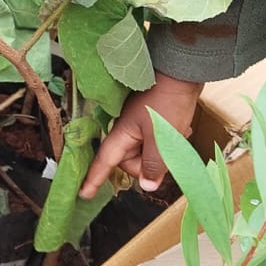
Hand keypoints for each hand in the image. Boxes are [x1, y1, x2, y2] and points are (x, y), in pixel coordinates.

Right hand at [81, 73, 203, 197]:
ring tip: (176, 136)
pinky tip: (180, 129)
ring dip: (162, 151)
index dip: (94, 178)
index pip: (105, 161)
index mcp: (122, 134)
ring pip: (146, 152)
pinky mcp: (152, 120)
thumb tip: (147, 186)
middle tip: (166, 153)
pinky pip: (156, 141)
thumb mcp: (162, 138)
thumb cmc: (168, 103)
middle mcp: (127, 131)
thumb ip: (154, 165)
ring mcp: (140, 124)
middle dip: (149, 164)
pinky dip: (168, 140)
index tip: (84, 194)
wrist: (181, 72)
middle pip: (131, 161)